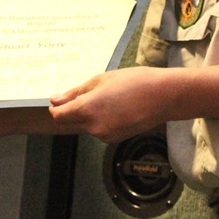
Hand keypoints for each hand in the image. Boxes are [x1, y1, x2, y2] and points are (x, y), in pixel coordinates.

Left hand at [48, 67, 168, 142]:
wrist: (163, 96)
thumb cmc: (134, 82)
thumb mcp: (101, 80)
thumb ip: (76, 92)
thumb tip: (55, 100)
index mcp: (87, 109)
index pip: (59, 116)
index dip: (57, 108)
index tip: (61, 100)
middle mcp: (93, 127)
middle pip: (71, 122)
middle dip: (73, 111)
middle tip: (89, 94)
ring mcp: (105, 135)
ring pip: (86, 126)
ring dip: (89, 115)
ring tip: (109, 97)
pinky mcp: (115, 139)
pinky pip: (99, 130)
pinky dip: (101, 120)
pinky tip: (116, 107)